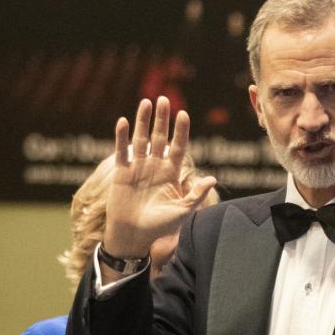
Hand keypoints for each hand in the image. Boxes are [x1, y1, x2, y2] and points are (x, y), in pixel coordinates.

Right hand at [103, 97, 215, 258]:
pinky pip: (121, 151)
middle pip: (160, 137)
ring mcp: (138, 167)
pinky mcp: (121, 172)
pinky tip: (123, 121)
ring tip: (147, 102)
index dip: (180, 131)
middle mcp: (155, 166)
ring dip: (143, 121)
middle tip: (165, 99)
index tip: (184, 114)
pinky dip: (121, 137)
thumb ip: (196, 194)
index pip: (178, 147)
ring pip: (141, 139)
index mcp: (171, 173)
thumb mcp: (182, 211)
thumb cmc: (160, 226)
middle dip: (163, 119)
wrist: (134, 236)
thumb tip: (213, 179)